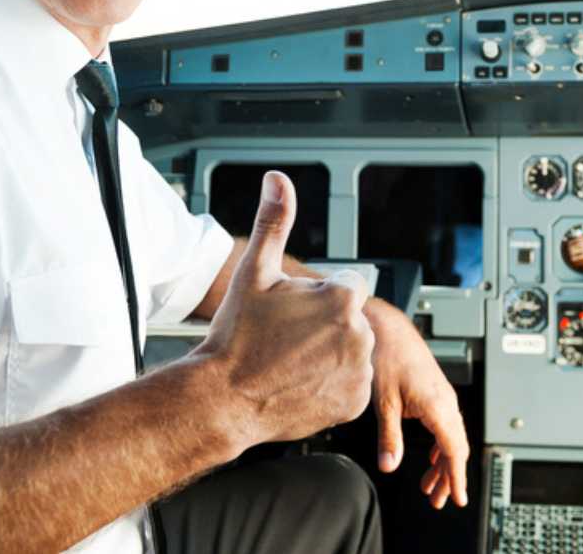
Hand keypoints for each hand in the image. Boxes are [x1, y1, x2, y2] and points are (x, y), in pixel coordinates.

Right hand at [197, 172, 375, 446]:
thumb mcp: (254, 271)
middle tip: (285, 339)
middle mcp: (360, 334)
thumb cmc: (236, 336)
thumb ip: (274, 221)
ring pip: (351, 350)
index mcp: (341, 298)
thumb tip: (277, 180)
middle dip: (324, 324)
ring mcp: (360, 371)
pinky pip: (352, 384)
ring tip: (289, 362)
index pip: (347, 284)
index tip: (291, 313)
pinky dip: (332, 384)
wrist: (222, 399)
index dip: (317, 296)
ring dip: (330, 353)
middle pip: (350, 317)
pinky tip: (299, 383)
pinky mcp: (356, 402)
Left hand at [367, 303, 469, 508]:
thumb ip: (389, 436)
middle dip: (449, 477)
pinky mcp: (435, 392)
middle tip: (439, 500)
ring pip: (451, 437)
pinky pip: (445, 425)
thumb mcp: (385, 401)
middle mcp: (446, 401)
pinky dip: (440, 446)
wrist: (387, 326)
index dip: (457, 478)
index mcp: (438, 406)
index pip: (454, 451)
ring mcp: (442, 396)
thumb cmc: (387, 355)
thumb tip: (389, 464)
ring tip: (431, 486)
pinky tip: (432, 457)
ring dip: (443, 463)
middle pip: (456, 448)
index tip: (458, 498)